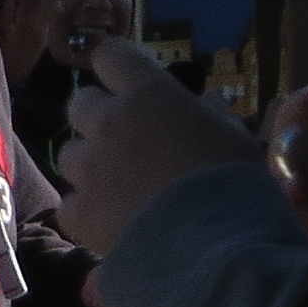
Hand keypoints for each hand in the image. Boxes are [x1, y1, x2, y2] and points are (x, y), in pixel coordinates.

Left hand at [59, 36, 263, 256]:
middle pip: (80, 102)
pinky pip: (71, 203)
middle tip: (125, 140)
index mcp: (149, 95)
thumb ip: (215, 115)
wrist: (216, 251)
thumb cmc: (237, 187)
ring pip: (68, 153)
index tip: (123, 78)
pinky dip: (88, 212)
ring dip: (89, 165)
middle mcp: (109, 122)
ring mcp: (87, 167)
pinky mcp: (78, 210)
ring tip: (122, 190)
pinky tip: (114, 226)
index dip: (115, 65)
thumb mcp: (239, 140)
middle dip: (97, 116)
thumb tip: (207, 100)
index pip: (112, 55)